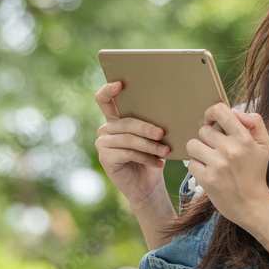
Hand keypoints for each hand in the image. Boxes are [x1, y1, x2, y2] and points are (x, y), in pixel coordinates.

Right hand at [94, 81, 169, 207]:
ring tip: (166, 151)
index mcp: (115, 119)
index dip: (108, 90)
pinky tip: (158, 162)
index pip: (104, 99)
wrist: (147, 185)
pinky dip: (145, 158)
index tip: (120, 84)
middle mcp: (105, 129)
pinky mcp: (105, 158)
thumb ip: (150, 123)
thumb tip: (166, 109)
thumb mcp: (152, 138)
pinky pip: (127, 153)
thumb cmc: (151, 157)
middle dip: (145, 127)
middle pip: (125, 122)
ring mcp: (102, 144)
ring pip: (128, 139)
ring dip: (149, 145)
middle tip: (161, 133)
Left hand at [185, 104, 268, 224]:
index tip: (212, 122)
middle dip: (207, 138)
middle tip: (217, 150)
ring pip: (193, 145)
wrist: (252, 204)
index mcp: (244, 138)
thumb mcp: (264, 144)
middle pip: (203, 130)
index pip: (220, 111)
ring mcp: (217, 165)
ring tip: (211, 160)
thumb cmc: (256, 171)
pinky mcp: (207, 179)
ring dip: (199, 152)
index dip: (211, 113)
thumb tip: (234, 111)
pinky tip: (208, 172)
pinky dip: (197, 167)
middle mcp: (230, 150)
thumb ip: (254, 122)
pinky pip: (190, 163)